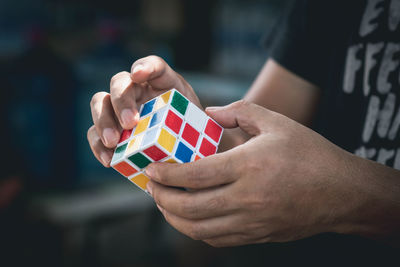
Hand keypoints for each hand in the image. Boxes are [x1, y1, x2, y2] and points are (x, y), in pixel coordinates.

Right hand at [87, 55, 200, 166]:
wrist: (184, 154)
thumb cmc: (195, 135)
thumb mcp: (206, 123)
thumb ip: (209, 116)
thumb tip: (209, 115)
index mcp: (163, 83)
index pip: (152, 65)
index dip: (144, 66)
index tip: (139, 74)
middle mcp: (138, 91)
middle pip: (119, 83)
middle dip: (121, 100)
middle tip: (131, 123)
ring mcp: (120, 110)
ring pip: (100, 103)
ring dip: (103, 121)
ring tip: (114, 142)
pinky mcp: (111, 132)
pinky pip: (95, 134)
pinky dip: (98, 145)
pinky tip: (109, 159)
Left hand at [144, 100, 354, 246]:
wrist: (342, 192)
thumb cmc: (309, 153)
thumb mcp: (275, 122)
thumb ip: (239, 111)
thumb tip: (210, 112)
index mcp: (249, 166)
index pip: (194, 175)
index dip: (166, 173)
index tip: (152, 169)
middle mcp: (247, 198)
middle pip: (190, 207)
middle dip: (162, 198)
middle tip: (151, 187)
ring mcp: (252, 222)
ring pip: (199, 229)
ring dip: (174, 219)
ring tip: (164, 204)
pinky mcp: (258, 235)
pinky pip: (218, 240)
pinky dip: (196, 231)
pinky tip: (190, 219)